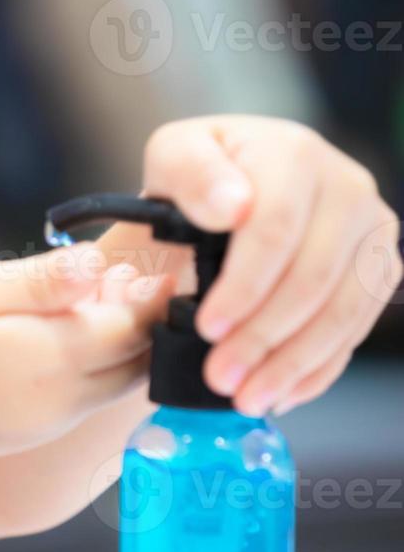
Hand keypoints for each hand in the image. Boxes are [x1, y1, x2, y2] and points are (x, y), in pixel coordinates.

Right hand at [0, 243, 174, 469]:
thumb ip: (41, 281)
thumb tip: (101, 263)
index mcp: (56, 357)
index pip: (137, 326)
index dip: (154, 296)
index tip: (156, 267)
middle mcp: (65, 399)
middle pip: (138, 361)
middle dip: (146, 323)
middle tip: (133, 282)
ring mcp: (49, 422)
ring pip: (115, 384)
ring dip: (121, 348)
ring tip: (96, 307)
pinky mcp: (30, 431)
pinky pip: (84, 399)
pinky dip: (92, 369)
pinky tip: (59, 342)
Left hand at [137, 116, 401, 416]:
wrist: (228, 190)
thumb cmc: (195, 177)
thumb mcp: (173, 158)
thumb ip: (191, 174)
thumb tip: (230, 207)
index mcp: (294, 154)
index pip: (276, 229)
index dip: (243, 286)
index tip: (207, 327)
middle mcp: (346, 187)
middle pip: (312, 278)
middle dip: (262, 337)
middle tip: (219, 378)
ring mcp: (370, 229)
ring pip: (342, 310)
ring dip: (292, 363)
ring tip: (245, 398)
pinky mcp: (378, 267)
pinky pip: (356, 328)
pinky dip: (317, 368)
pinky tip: (281, 393)